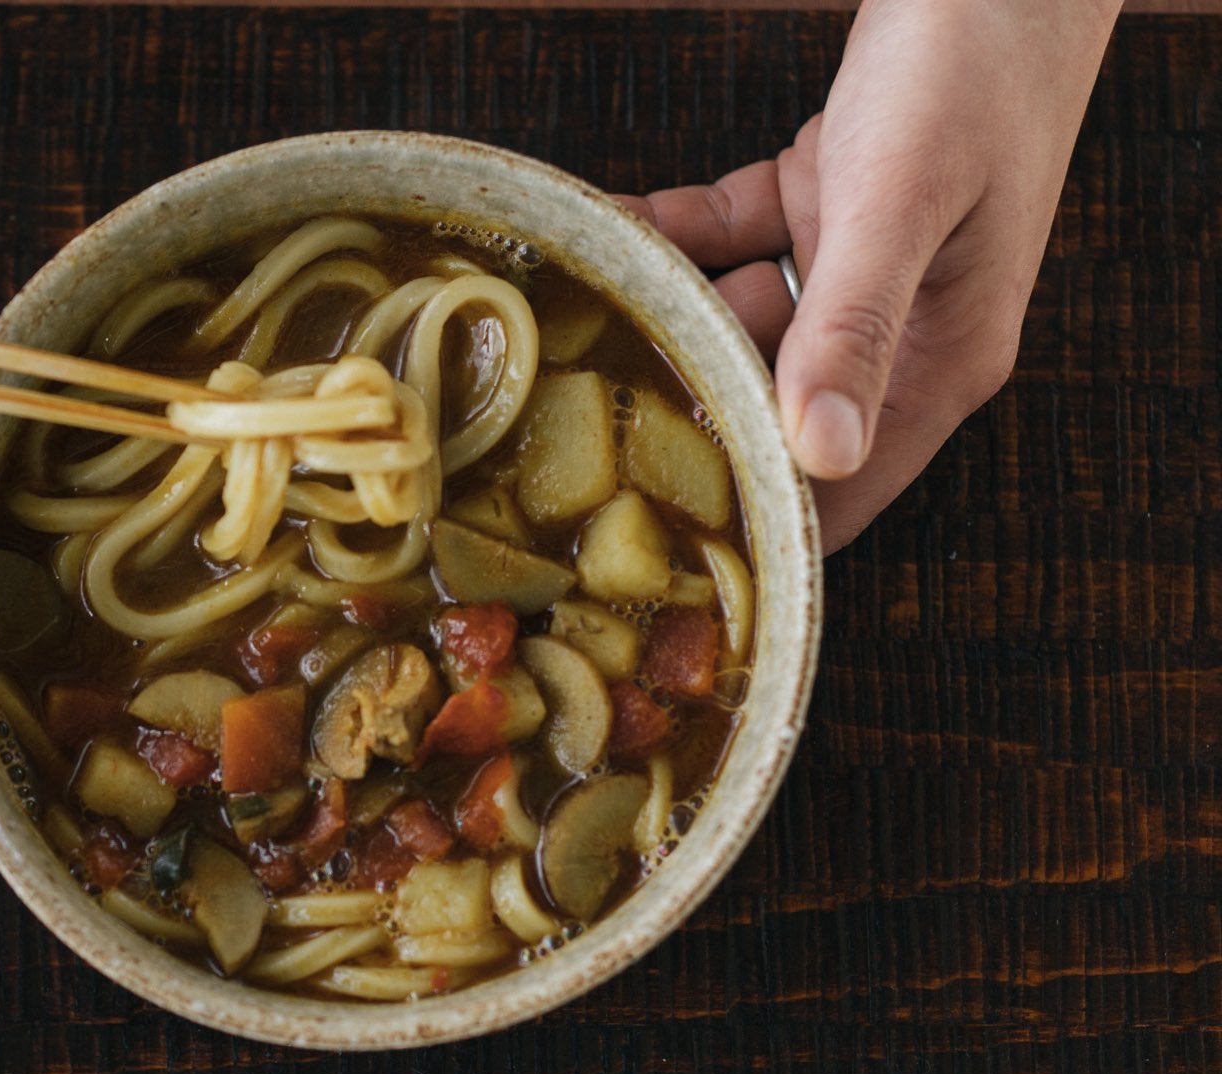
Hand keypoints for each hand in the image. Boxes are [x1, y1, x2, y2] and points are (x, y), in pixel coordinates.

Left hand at [622, 0, 1120, 551]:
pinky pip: (725, 240)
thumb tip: (822, 451)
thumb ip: (857, 327)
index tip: (654, 541)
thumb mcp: (903, 203)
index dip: (755, 521)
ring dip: (661, 322)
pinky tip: (602, 227)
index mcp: (942, 360)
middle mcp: (899, 331)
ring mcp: (857, 269)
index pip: (842, 490)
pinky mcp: (822, 204)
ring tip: (566, 334)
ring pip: (735, 326)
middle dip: (682, 422)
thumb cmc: (973, 67)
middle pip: (771, 415)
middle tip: (570, 440)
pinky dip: (668, 236)